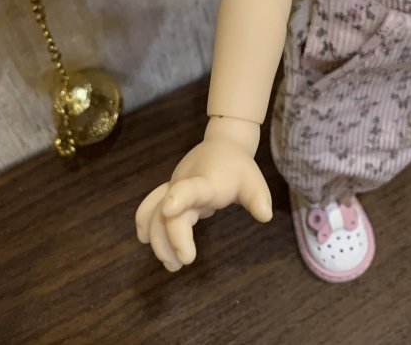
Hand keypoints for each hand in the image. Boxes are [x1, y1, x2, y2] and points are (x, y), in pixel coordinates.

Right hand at [135, 120, 271, 270]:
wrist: (224, 145)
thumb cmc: (239, 168)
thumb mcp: (253, 181)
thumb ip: (258, 199)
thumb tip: (265, 215)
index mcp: (206, 181)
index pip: (191, 189)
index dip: (179, 198)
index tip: (170, 211)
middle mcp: (185, 184)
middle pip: (170, 211)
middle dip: (172, 237)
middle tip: (184, 261)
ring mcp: (174, 187)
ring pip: (155, 212)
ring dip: (159, 239)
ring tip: (172, 265)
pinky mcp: (170, 192)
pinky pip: (151, 206)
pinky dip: (145, 222)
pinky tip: (145, 239)